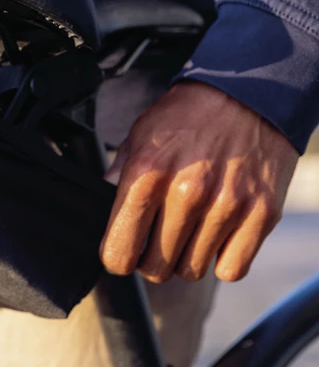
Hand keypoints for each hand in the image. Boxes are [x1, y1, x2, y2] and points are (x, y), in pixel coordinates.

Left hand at [99, 82, 298, 282]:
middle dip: (152, 260)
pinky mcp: (261, 214)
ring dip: (187, 257)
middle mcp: (186, 193)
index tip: (124, 252)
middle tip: (159, 240)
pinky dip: (222, 259)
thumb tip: (104, 206)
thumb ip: (119, 173)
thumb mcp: (142, 134)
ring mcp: (227, 206)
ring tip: (191, 229)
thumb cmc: (190, 115)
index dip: (117, 257)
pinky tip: (217, 235)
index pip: (119, 251)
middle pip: (155, 269)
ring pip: (192, 271)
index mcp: (147, 174)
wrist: (250, 94)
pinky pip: (231, 269)